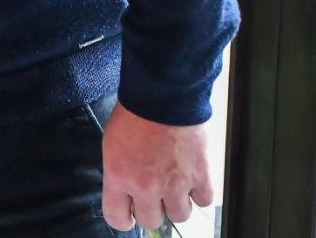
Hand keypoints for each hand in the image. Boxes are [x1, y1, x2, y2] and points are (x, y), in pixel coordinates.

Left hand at [101, 102, 213, 230]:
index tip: (128, 215)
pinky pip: (204, 201)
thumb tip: (124, 191)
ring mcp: (175, 184)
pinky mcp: (200, 177)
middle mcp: (146, 186)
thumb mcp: (112, 144)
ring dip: (177, 203)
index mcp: (118, 176)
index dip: (123, 218)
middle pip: (151, 221)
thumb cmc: (136, 113)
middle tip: (154, 195)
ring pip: (179, 216)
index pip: (117, 218)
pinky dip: (200, 193)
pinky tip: (193, 179)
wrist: (164, 94)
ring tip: (175, 185)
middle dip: (152, 209)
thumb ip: (118, 172)